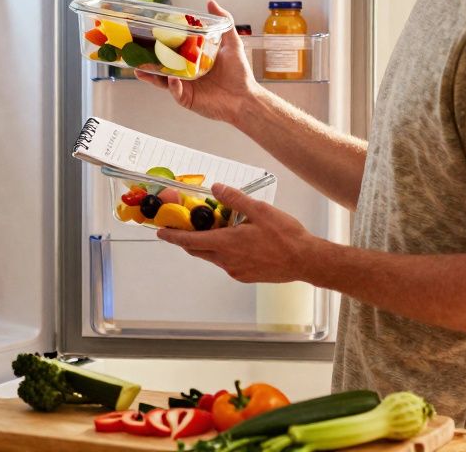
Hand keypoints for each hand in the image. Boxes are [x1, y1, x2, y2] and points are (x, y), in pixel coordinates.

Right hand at [135, 0, 261, 125]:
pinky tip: (172, 78)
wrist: (244, 98)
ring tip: (141, 69)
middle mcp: (186, 73)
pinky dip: (172, 85)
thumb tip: (211, 3)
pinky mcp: (187, 99)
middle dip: (149, 60)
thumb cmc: (239, 74)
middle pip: (163, 65)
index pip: (173, 50)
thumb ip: (224, 22)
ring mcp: (185, 86)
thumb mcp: (232, 43)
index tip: (150, 35)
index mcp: (193, 60)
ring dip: (152, 75)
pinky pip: (176, 92)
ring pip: (163, 80)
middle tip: (137, 52)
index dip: (162, 43)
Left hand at [157, 183, 319, 283]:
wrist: (305, 260)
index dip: (172, 236)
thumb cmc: (285, 236)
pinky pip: (227, 262)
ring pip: (213, 256)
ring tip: (221, 228)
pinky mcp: (244, 276)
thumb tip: (216, 188)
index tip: (160, 232)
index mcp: (226, 243)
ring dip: (210, 243)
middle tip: (187, 225)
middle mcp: (226, 260)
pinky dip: (224, 251)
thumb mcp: (259, 210)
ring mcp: (235, 270)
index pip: (190, 240)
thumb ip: (234, 199)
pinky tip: (239, 240)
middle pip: (198, 250)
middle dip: (188, 239)